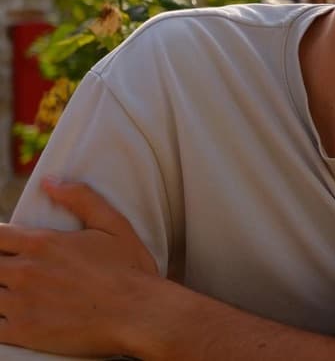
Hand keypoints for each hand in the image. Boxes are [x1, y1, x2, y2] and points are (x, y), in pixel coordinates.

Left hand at [0, 177, 157, 355]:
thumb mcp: (113, 225)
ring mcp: (22, 304)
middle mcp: (27, 271)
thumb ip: (81, 198)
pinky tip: (12, 317)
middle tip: (14, 272)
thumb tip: (50, 182)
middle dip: (0, 266)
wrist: (141, 314)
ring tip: (14, 293)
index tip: (8, 247)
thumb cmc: (130, 270)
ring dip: (0, 291)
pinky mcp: (23, 332)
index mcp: (43, 244)